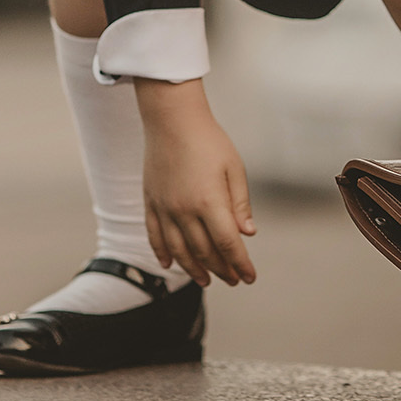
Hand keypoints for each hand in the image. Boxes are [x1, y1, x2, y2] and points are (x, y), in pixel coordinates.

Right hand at [134, 79, 256, 286]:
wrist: (172, 119)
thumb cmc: (209, 140)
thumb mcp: (234, 169)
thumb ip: (240, 204)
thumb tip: (248, 234)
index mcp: (210, 202)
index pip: (228, 244)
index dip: (240, 264)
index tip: (249, 277)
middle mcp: (185, 210)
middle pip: (205, 252)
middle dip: (222, 270)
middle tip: (234, 279)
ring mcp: (165, 208)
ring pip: (179, 251)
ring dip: (194, 270)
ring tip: (206, 281)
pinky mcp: (151, 202)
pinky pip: (154, 235)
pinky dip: (162, 253)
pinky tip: (169, 265)